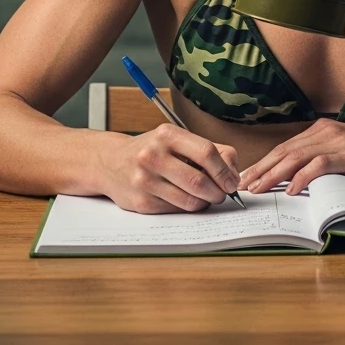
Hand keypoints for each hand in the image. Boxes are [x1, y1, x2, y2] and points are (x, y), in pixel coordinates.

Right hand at [98, 123, 239, 213]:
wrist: (110, 162)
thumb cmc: (152, 150)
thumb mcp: (176, 139)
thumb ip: (208, 149)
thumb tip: (233, 170)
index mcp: (167, 134)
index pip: (206, 152)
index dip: (224, 170)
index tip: (232, 181)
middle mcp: (153, 155)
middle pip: (199, 180)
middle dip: (218, 191)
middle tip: (223, 194)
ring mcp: (145, 180)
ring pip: (189, 200)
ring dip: (205, 202)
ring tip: (206, 197)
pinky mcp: (141, 202)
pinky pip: (176, 210)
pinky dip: (188, 208)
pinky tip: (186, 200)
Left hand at [238, 118, 344, 195]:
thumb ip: (325, 157)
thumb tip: (299, 177)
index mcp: (324, 129)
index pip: (286, 147)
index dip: (264, 162)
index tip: (247, 176)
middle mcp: (328, 131)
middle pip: (285, 151)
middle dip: (261, 168)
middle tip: (242, 185)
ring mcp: (340, 142)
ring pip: (297, 157)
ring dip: (273, 174)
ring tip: (257, 188)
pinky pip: (320, 165)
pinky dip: (302, 177)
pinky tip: (291, 190)